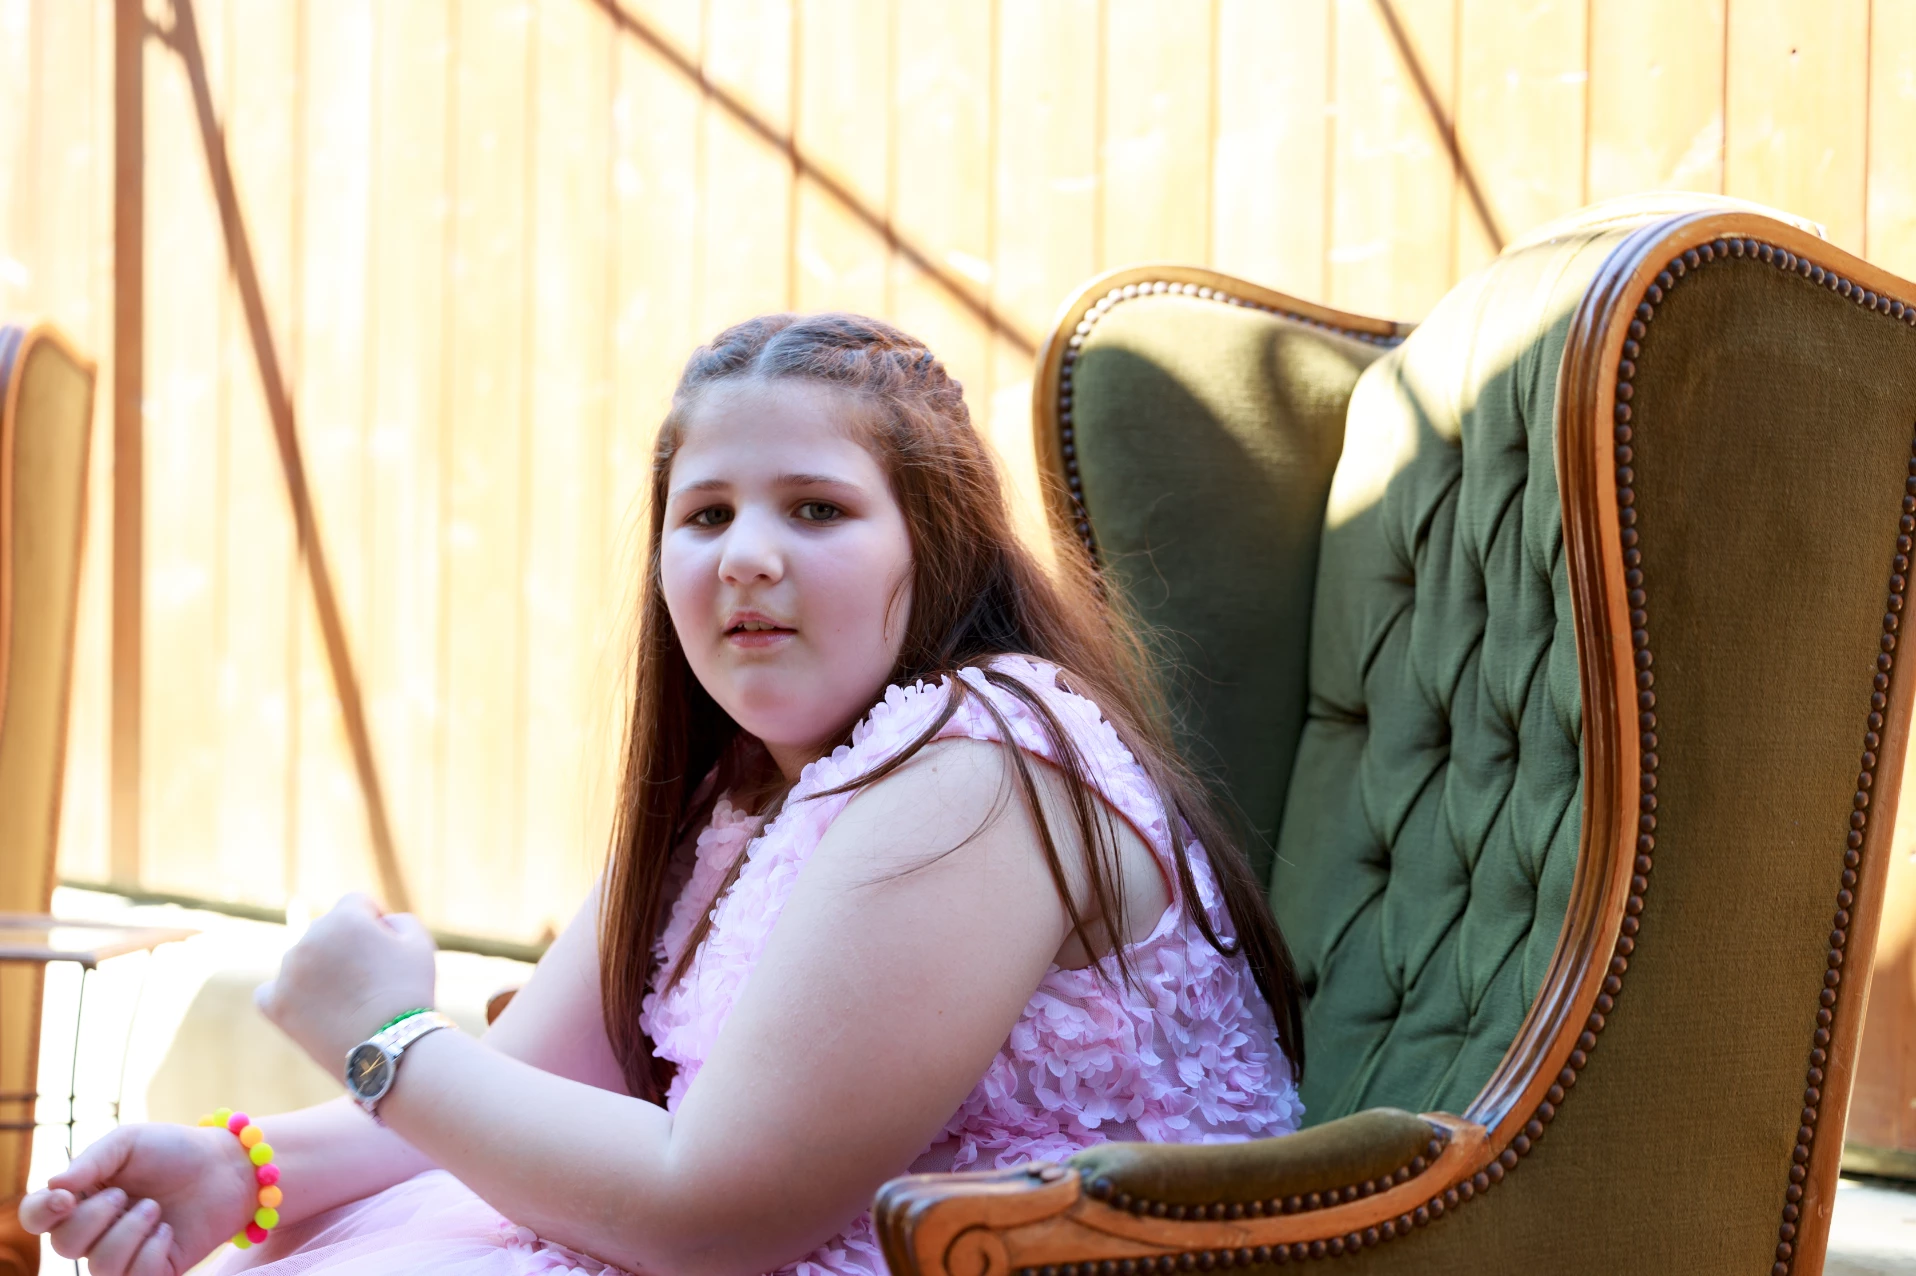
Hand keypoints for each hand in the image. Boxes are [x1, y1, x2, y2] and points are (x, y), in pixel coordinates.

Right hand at [17, 1122, 256, 1274]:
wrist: (227, 1167)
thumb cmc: (175, 1150)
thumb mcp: (130, 1142)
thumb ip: (92, 1161)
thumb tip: (55, 1185)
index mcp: (82, 1198)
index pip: (37, 1217)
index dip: (40, 1213)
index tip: (66, 1198)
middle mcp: (96, 1231)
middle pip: (64, 1246)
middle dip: (95, 1218)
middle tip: (126, 1195)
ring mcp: (124, 1254)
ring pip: (100, 1266)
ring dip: (129, 1233)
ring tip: (155, 1208)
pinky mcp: (154, 1271)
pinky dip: (151, 1251)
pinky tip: (167, 1231)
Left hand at [256, 893, 437, 1072]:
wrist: (391, 1048)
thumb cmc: (409, 993)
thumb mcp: (419, 943)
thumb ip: (396, 919)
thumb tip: (376, 922)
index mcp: (344, 918)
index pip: (356, 904)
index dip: (375, 924)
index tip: (387, 950)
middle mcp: (309, 938)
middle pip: (328, 930)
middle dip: (346, 946)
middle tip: (370, 979)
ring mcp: (288, 973)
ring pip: (303, 959)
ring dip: (320, 970)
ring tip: (348, 1001)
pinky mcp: (275, 1005)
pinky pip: (270, 991)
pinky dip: (286, 995)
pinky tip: (308, 1005)